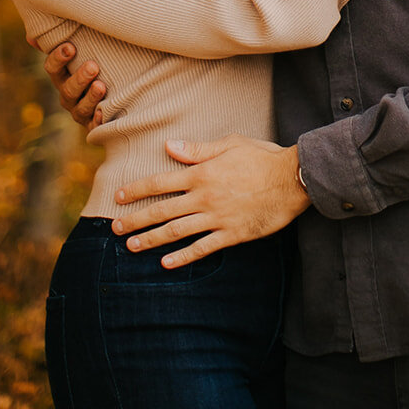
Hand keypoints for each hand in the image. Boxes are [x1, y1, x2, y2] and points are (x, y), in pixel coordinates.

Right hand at [42, 40, 105, 127]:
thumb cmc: (90, 65)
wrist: (108, 96)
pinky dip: (98, 120)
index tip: (70, 47)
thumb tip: (32, 38)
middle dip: (79, 78)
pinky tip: (103, 113)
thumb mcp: (78, 53)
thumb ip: (59, 42)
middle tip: (92, 66)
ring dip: (91, 97)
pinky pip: (94, 126)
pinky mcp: (93, 125)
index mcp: (60, 77)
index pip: (52, 68)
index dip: (58, 58)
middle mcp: (67, 96)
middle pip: (68, 89)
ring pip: (81, 108)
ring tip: (101, 85)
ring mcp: (79, 112)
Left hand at [111, 135, 309, 266]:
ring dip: (152, 240)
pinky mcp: (232, 235)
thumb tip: (169, 146)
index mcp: (201, 173)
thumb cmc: (262, 157)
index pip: (160, 182)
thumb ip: (197, 149)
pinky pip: (202, 249)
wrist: (292, 180)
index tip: (118, 196)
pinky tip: (167, 263)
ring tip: (132, 247)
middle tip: (116, 228)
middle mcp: (204, 197)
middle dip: (136, 220)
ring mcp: (217, 218)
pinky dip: (183, 257)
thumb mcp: (230, 144)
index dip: (137, 190)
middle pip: (162, 210)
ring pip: (177, 232)